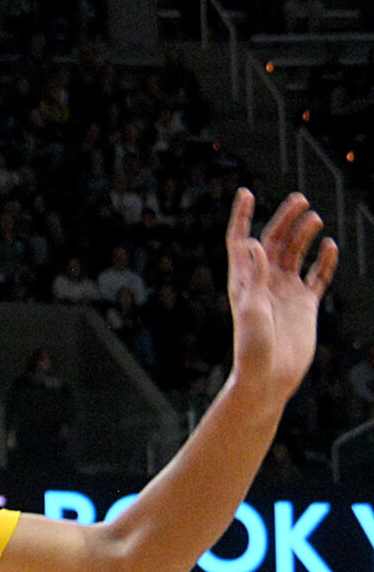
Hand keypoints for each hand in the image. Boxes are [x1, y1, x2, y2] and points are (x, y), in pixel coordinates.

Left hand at [223, 186, 335, 399]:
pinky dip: (324, 261)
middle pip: (273, 242)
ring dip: (304, 235)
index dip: (241, 217)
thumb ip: (254, 276)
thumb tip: (253, 242)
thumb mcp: (251, 310)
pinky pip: (317, 276)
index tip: (246, 192)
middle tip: (300, 199)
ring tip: (314, 218)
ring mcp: (285, 292)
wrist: (269, 379)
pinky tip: (331, 246)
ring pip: (296, 254)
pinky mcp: (304, 305)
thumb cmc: (252, 349)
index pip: (240, 241)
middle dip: (284, 219)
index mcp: (243, 281)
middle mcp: (263, 282)